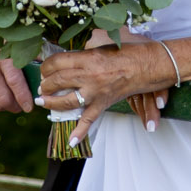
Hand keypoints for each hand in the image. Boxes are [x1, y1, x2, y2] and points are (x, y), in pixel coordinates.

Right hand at [0, 26, 33, 113]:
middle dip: (15, 107)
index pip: (15, 82)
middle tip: (20, 106)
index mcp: (1, 57)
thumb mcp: (8, 42)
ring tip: (8, 100)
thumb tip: (43, 68)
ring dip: (4, 107)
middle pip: (4, 99)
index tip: (30, 106)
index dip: (24, 98)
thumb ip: (26, 55)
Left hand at [40, 41, 171, 142]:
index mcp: (88, 58)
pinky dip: (80, 132)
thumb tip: (66, 61)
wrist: (148, 65)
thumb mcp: (101, 48)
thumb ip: (83, 56)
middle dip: (46, 84)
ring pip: (68, 101)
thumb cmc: (126, 53)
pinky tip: (71, 142)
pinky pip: (89, 120)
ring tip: (44, 101)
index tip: (44, 68)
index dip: (46, 66)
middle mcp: (90, 76)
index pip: (57, 62)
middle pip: (59, 80)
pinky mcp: (104, 103)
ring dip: (52, 103)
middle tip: (42, 86)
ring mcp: (96, 92)